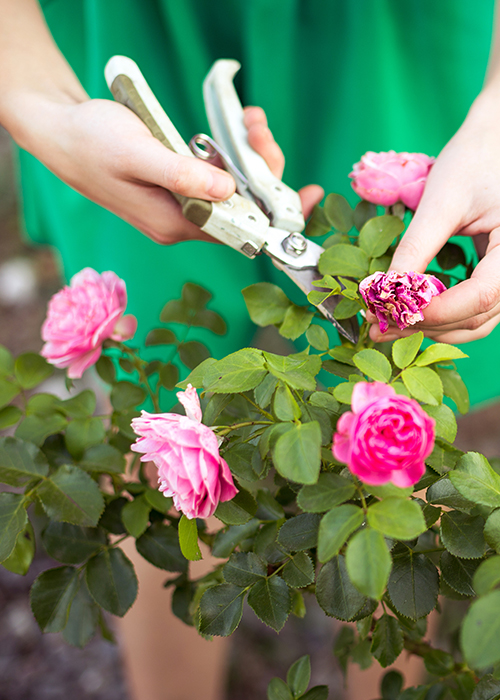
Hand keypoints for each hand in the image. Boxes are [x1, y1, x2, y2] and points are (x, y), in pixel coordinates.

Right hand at [13, 94, 322, 245]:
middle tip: (259, 128)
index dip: (276, 216)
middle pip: (242, 208)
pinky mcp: (178, 186)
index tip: (308, 197)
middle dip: (262, 169)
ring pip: (233, 190)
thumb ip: (183, 175)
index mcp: (174, 224)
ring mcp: (181, 205)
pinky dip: (232, 154)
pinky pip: (218, 177)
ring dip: (249, 156)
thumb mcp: (138, 155)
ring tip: (250, 119)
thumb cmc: (93, 144)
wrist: (62, 134)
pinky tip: (236, 129)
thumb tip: (230, 191)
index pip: (239, 230)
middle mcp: (182, 221)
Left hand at [369, 91, 499, 343]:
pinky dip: (443, 316)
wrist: (493, 143)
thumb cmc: (474, 162)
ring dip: (432, 328)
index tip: (392, 313)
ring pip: (477, 322)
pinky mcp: (498, 277)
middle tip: (378, 327)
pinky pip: (475, 309)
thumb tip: (385, 290)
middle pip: (477, 316)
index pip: (481, 296)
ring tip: (388, 325)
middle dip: (426, 325)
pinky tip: (411, 313)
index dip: (437, 311)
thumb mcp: (442, 202)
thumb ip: (417, 248)